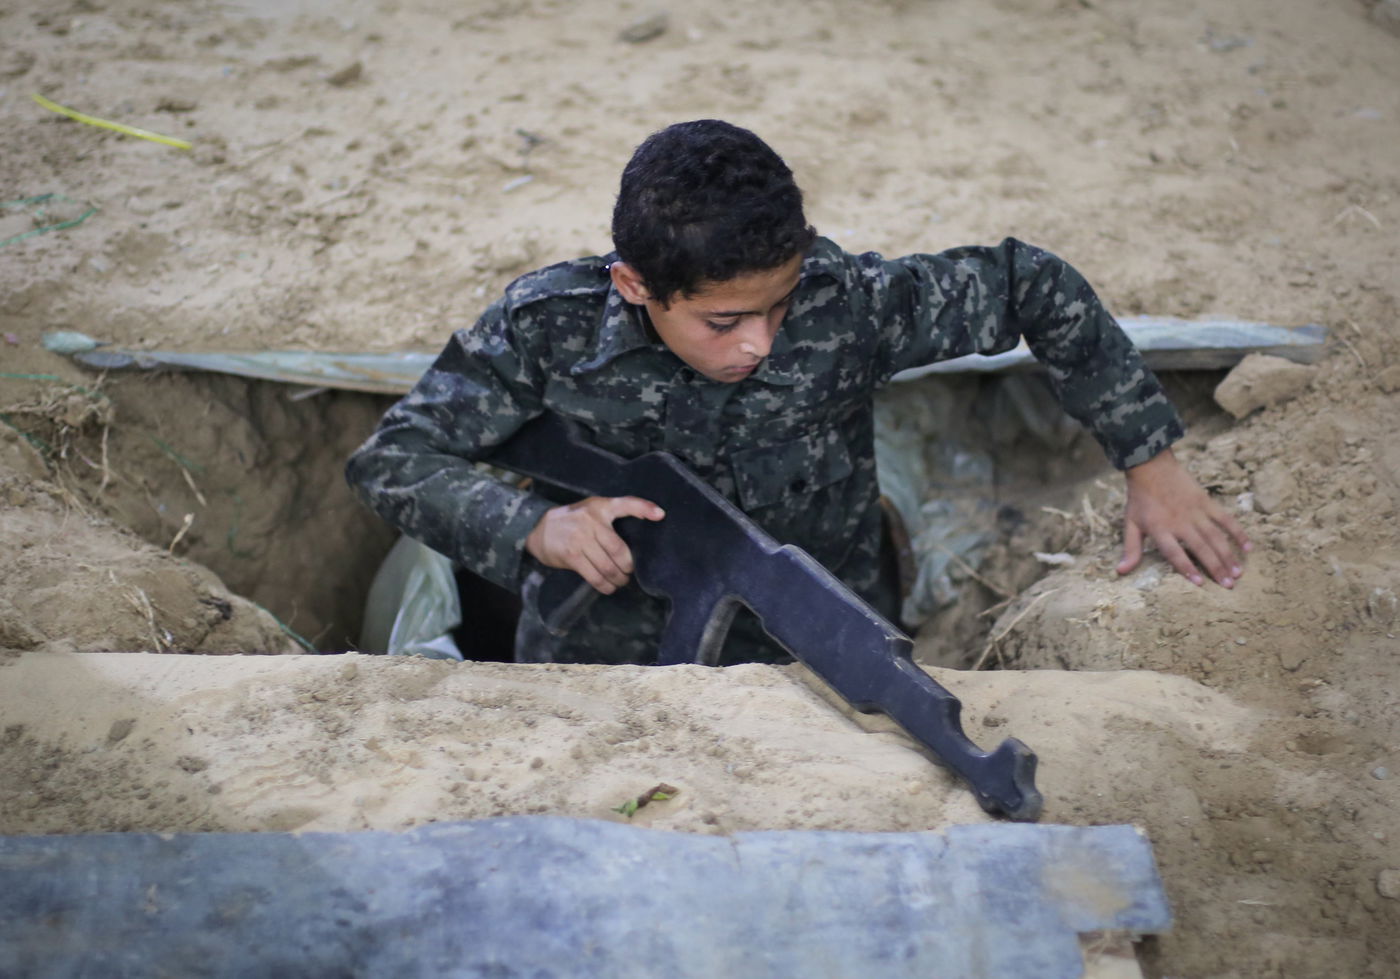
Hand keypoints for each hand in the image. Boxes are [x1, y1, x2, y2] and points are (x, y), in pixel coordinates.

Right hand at [524, 496, 665, 593]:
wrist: (538, 529)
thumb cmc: (573, 520)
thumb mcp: (592, 509)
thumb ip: (611, 517)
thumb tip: (636, 541)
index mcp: (601, 507)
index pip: (626, 504)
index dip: (644, 509)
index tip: (661, 515)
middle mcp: (592, 521)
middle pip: (620, 551)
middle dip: (628, 567)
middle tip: (628, 572)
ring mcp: (580, 539)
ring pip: (609, 567)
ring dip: (618, 579)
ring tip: (620, 581)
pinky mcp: (572, 555)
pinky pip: (595, 576)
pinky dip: (605, 586)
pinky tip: (608, 587)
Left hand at [1116, 448, 1251, 587]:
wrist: (1151, 468)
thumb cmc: (1140, 499)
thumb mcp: (1130, 524)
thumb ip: (1131, 549)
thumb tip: (1121, 571)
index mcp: (1160, 529)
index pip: (1175, 553)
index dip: (1187, 568)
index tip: (1200, 583)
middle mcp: (1180, 522)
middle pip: (1201, 548)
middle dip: (1216, 567)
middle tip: (1229, 585)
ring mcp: (1195, 512)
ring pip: (1216, 537)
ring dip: (1228, 555)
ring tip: (1238, 573)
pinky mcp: (1206, 502)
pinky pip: (1225, 519)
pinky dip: (1237, 532)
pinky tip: (1248, 547)